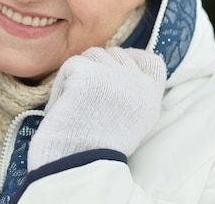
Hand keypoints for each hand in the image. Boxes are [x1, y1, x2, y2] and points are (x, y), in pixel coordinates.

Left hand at [28, 47, 165, 169]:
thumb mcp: (133, 119)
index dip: (130, 59)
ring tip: (76, 102)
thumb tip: (120, 67)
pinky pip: (71, 65)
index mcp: (151, 95)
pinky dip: (63, 83)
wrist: (81, 162)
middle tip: (87, 95)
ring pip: (92, 55)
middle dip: (98, 67)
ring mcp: (113, 74)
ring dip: (80, 72)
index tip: (114, 70)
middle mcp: (137, 81)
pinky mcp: (89, 72)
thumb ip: (133, 92)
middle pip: (115, 54)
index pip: (150, 60)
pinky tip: (65, 104)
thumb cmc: (100, 146)